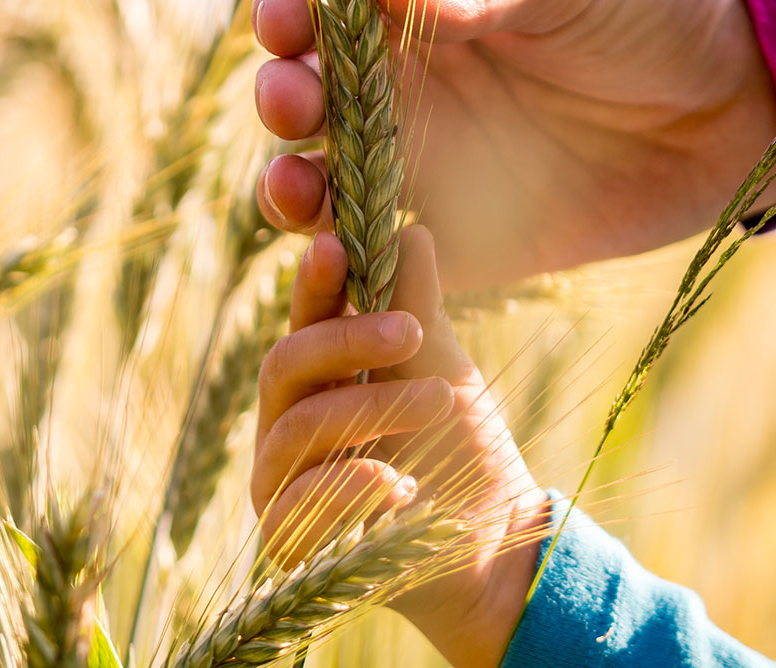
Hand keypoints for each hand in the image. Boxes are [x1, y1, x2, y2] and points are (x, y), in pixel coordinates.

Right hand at [253, 224, 547, 667]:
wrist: (495, 543)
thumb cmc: (463, 449)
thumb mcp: (444, 367)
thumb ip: (417, 305)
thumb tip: (412, 231)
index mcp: (318, 376)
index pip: (303, 319)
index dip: (315, 283)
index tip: (340, 247)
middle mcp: (285, 423)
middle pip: (285, 365)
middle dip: (348, 342)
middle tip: (414, 331)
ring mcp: (281, 482)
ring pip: (298, 428)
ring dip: (370, 407)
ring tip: (439, 403)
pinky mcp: (288, 540)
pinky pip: (295, 505)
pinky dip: (349, 487)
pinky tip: (399, 483)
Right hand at [254, 0, 775, 289]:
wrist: (738, 103)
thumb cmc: (651, 9)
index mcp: (415, 10)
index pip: (323, 8)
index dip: (291, 16)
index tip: (288, 27)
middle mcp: (402, 89)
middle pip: (306, 99)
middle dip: (283, 101)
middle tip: (294, 107)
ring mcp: (423, 168)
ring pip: (322, 186)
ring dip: (293, 189)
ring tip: (298, 193)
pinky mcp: (457, 244)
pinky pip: (380, 262)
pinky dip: (350, 268)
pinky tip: (349, 261)